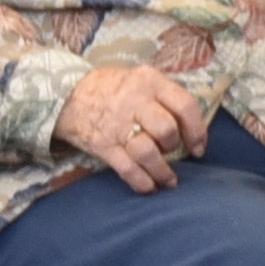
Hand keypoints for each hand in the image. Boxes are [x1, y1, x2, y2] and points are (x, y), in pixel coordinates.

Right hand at [61, 62, 200, 192]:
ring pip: (149, 153)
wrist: (65, 94)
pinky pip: (128, 169)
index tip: (198, 146)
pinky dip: (142, 182)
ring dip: (162, 171)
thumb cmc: (112, 89)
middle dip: (174, 147)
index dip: (197, 131)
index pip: (185, 105)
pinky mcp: (102, 145)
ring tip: (168, 180)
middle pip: (167, 130)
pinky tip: (150, 187)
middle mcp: (134, 101)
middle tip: (172, 152)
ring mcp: (116, 124)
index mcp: (149, 81)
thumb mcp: (139, 79)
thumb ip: (164, 97)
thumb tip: (192, 128)